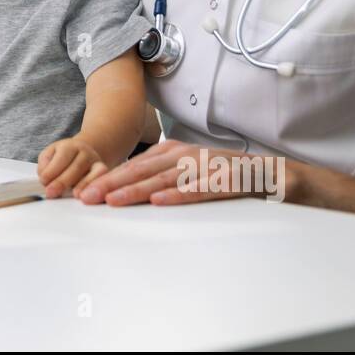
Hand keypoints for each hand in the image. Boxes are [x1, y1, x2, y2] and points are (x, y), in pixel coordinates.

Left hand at [37, 137, 107, 198]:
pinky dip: (94, 188)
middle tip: (51, 192)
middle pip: (76, 167)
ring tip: (72, 195)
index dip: (52, 171)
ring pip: (92, 173)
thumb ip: (45, 166)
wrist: (82, 155)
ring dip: (82, 185)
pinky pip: (101, 180)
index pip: (62, 157)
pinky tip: (86, 196)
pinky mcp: (104, 174)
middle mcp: (86, 153)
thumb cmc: (62, 158)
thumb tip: (46, 180)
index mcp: (70, 146)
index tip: (43, 181)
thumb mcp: (49, 156)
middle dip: (62, 181)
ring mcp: (97, 162)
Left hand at [77, 139, 287, 205]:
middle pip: (143, 171)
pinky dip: (179, 195)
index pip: (134, 166)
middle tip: (87, 197)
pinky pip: (199, 189)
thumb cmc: (223, 175)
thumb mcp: (187, 170)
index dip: (108, 178)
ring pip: (165, 180)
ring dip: (137, 190)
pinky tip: (161, 203)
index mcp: (174, 152)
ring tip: (114, 200)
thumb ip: (160, 175)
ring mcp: (205, 167)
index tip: (84, 191)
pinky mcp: (226, 181)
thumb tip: (125, 188)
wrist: (271, 174)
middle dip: (112, 184)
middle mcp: (186, 156)